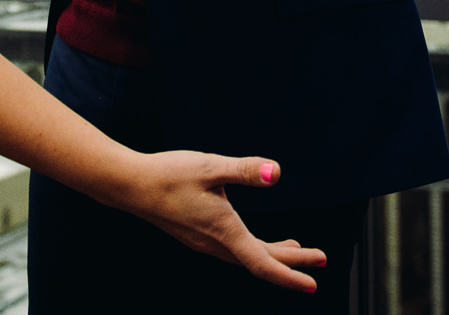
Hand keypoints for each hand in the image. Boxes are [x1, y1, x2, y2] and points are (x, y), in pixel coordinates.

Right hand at [116, 152, 325, 292]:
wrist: (129, 184)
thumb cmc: (168, 174)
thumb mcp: (211, 166)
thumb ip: (245, 170)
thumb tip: (276, 172)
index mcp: (224, 231)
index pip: (264, 263)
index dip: (291, 274)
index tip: (313, 281)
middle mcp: (215, 243)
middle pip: (260, 261)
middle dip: (292, 262)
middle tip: (319, 259)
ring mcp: (204, 242)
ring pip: (246, 257)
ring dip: (272, 256)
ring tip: (294, 248)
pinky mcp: (196, 235)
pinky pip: (232, 250)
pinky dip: (253, 248)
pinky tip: (253, 237)